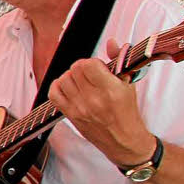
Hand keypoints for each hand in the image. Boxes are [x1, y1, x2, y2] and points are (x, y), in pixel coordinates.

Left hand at [47, 38, 155, 167]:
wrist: (123, 140)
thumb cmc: (127, 113)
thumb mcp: (129, 84)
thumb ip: (119, 61)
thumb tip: (112, 43)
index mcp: (110, 90)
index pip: (87, 65)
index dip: (91, 62)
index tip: (97, 67)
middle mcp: (93, 99)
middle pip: (74, 70)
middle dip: (81, 68)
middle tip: (89, 75)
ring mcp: (79, 108)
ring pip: (63, 80)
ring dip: (71, 77)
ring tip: (81, 82)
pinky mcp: (71, 115)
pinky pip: (54, 94)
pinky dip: (58, 87)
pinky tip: (68, 88)